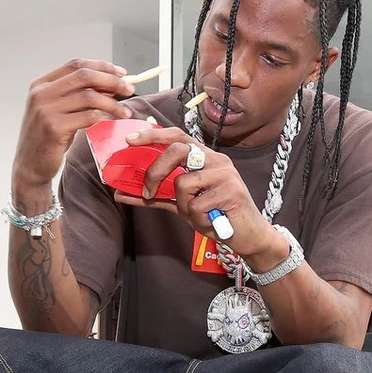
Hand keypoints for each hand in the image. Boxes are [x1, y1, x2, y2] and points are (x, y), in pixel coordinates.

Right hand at [13, 58, 134, 190]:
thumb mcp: (60, 112)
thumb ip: (79, 97)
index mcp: (42, 84)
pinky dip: (105, 117)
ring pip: (89, 97)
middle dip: (111, 81)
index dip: (102, 66)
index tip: (122, 73)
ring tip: (126, 112)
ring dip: (113, 103)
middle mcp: (41, 93)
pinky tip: (113, 122)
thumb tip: (111, 86)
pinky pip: (88, 117)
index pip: (76, 65)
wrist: (30, 165)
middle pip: (84, 76)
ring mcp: (46, 110)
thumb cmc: (49, 138)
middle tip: (129, 89)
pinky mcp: (54, 128)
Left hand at [116, 130, 284, 262]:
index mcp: (206, 158)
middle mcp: (217, 160)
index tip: (130, 140)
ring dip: (184, 205)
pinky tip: (211, 222)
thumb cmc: (216, 217)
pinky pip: (197, 205)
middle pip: (177, 151)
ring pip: (184, 183)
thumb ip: (156, 196)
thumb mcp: (183, 206)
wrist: (250, 237)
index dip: (153, 135)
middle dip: (156, 171)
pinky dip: (197, 219)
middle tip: (148, 191)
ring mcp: (226, 174)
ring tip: (198, 215)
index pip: (177, 137)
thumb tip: (122, 193)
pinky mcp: (232, 192)